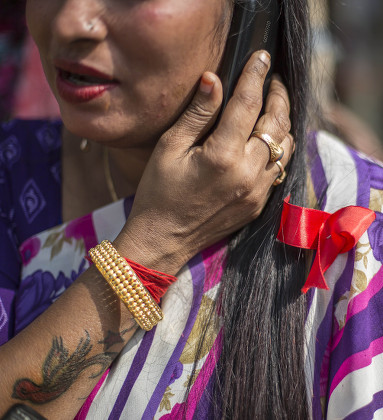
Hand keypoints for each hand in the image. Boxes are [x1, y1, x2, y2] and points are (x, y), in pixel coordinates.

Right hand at [115, 50, 293, 273]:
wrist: (164, 239)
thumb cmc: (159, 193)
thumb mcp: (170, 148)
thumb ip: (197, 114)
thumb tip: (214, 79)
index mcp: (222, 156)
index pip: (248, 104)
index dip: (255, 76)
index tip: (261, 57)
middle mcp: (247, 174)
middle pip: (276, 123)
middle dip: (278, 96)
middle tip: (273, 80)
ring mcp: (257, 192)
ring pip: (286, 147)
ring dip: (283, 122)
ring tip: (274, 106)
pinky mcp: (258, 205)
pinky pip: (279, 170)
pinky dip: (280, 149)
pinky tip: (269, 140)